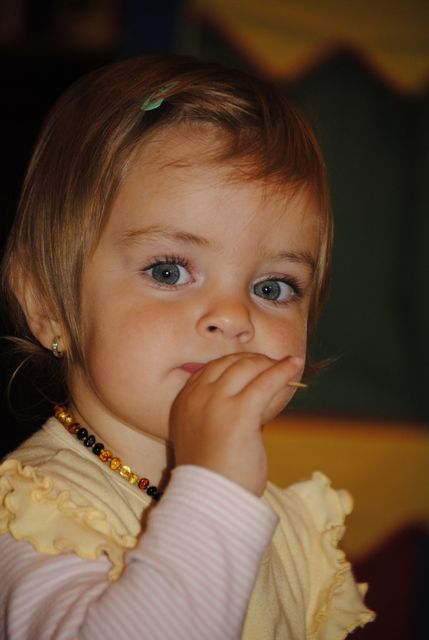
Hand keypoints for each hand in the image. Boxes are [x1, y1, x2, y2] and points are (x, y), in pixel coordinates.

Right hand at [170, 353, 303, 495]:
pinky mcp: (239, 413)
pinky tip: (295, 365)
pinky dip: (282, 371)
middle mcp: (196, 397)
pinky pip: (265, 382)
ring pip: (247, 367)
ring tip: (286, 367)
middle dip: (253, 361)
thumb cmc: (214, 474)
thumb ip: (217, 412)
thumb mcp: (205, 435)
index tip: (254, 366)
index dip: (235, 363)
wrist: (211, 500)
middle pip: (229, 363)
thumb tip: (253, 394)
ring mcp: (216, 403)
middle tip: (272, 366)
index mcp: (184, 402)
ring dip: (269, 364)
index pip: (211, 368)